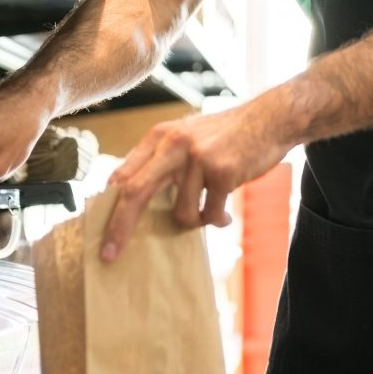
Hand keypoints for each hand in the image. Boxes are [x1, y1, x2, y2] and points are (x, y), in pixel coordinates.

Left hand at [100, 95, 295, 261]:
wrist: (270, 119)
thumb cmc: (226, 135)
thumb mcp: (187, 137)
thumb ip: (161, 161)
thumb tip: (127, 193)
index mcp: (160, 136)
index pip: (125, 175)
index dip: (109, 207)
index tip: (102, 234)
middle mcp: (174, 143)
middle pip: (135, 192)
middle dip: (120, 227)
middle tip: (109, 254)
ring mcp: (198, 157)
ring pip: (181, 213)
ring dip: (196, 220)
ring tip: (211, 211)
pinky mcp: (222, 171)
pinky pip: (211, 214)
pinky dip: (218, 220)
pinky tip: (226, 215)